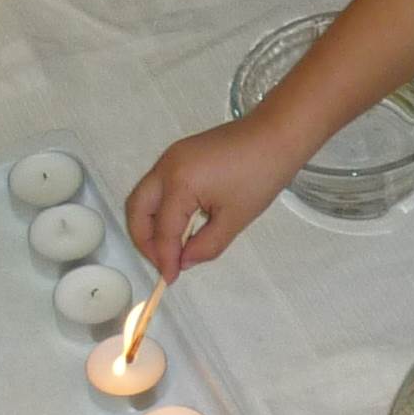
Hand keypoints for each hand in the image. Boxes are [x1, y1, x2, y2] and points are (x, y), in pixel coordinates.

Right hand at [126, 114, 309, 281]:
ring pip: (144, 196)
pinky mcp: (180, 154)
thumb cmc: (260, 175)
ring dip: (149, 224)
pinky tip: (178, 226)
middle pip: (137, 209)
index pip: (163, 230)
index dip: (165, 258)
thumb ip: (206, 246)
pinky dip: (160, 209)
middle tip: (162, 263)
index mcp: (179, 183)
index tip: (171, 279)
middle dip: (144, 240)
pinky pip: (158, 186)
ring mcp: (171, 157)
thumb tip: (183, 262)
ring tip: (169, 248)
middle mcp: (166, 167)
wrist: (276, 135)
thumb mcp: (235, 218)